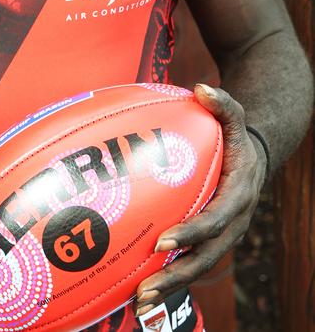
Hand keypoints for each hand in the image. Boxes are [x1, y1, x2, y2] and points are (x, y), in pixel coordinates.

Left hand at [135, 84, 265, 315]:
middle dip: (175, 277)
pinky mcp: (207, 239)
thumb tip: (202, 87)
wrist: (254, 154)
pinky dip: (168, 276)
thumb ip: (222, 101)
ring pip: (196, 268)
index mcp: (237, 196)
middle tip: (143, 291)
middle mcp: (230, 223)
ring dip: (169, 286)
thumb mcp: (234, 114)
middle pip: (204, 259)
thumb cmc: (235, 132)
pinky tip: (136, 287)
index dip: (190, 234)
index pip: (214, 221)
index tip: (162, 242)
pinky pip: (188, 261)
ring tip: (136, 303)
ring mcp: (220, 236)